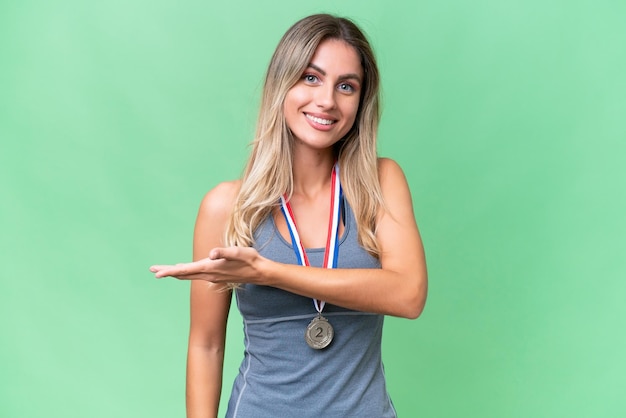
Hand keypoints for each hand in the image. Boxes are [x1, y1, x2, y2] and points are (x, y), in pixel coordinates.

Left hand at [149, 247, 268, 283]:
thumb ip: (224, 252)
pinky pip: (196, 275)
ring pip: (189, 276)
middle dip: (168, 272)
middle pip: (183, 274)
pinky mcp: (216, 276)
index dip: (170, 271)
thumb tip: (212, 253)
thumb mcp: (238, 252)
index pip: (185, 270)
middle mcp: (209, 275)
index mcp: (210, 268)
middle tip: (152, 271)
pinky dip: (186, 273)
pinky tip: (184, 271)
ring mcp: (212, 277)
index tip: (156, 273)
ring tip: (164, 271)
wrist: (260, 273)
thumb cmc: (250, 260)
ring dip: (175, 273)